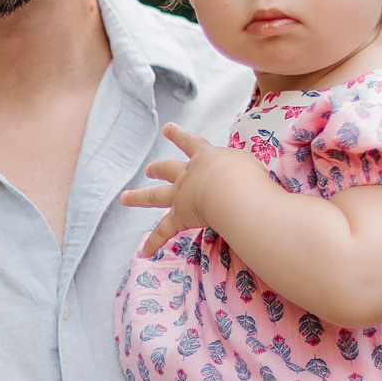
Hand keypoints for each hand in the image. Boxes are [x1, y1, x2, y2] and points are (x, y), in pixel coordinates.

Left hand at [120, 122, 260, 256]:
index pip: (191, 142)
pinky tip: (145, 252)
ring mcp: (181, 195)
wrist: (233, 190)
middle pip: (167, 168)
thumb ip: (246, 169)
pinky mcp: (180, 216)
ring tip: (125, 197)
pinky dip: (154, 242)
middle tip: (149, 169)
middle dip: (157, 168)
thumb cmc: (248, 175)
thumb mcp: (248, 163)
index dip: (179, 135)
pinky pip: (164, 232)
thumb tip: (256, 179)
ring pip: (154, 196)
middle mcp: (189, 174)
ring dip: (138, 197)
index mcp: (206, 157)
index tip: (167, 128)